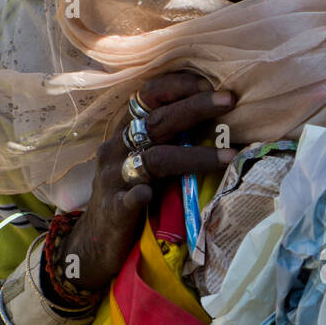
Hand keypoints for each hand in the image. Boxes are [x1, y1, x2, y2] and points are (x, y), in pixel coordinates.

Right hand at [59, 71, 236, 292]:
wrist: (96, 242)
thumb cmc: (129, 195)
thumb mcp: (144, 162)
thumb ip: (170, 143)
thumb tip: (219, 124)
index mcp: (125, 132)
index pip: (147, 96)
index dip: (178, 85)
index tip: (210, 82)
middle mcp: (117, 148)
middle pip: (157, 121)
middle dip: (195, 107)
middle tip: (229, 99)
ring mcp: (114, 179)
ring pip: (155, 159)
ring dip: (194, 156)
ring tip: (228, 155)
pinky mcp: (115, 209)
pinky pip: (128, 198)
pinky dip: (139, 194)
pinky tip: (149, 194)